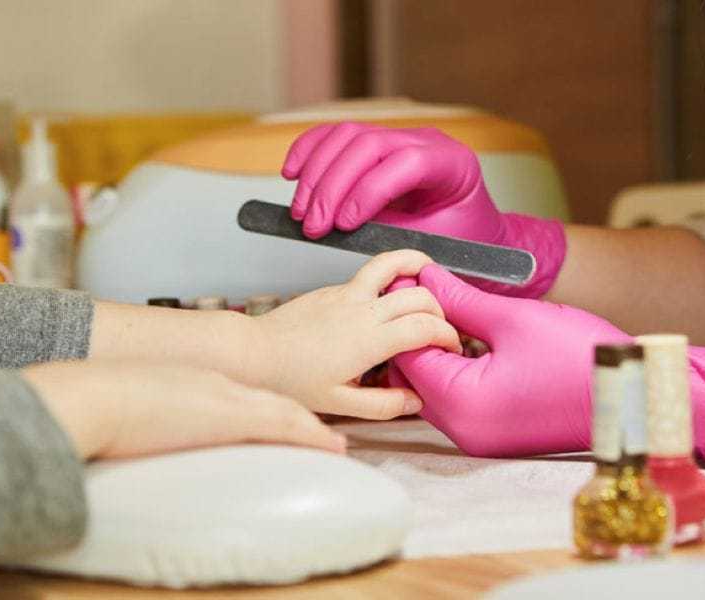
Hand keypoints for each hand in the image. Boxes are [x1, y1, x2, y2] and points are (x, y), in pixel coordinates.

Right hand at [23, 361, 346, 459]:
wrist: (93, 396)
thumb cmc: (103, 403)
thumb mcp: (137, 404)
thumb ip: (154, 411)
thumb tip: (150, 428)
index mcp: (199, 384)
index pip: (247, 397)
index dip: (273, 408)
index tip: (289, 419)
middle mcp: (220, 386)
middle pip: (274, 401)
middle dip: (302, 415)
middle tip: (327, 431)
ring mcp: (227, 399)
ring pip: (286, 411)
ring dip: (314, 428)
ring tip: (337, 443)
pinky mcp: (230, 416)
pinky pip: (284, 425)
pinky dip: (313, 436)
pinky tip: (335, 446)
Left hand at [253, 250, 460, 419]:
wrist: (252, 353)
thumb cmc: (290, 379)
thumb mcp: (340, 404)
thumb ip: (384, 405)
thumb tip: (416, 401)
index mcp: (369, 340)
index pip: (425, 326)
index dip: (448, 334)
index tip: (451, 347)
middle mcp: (362, 310)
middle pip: (419, 294)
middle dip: (441, 308)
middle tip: (444, 325)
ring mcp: (346, 294)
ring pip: (393, 265)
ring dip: (418, 266)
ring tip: (432, 277)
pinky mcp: (333, 289)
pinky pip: (370, 274)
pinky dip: (391, 277)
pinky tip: (390, 297)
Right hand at [282, 122, 564, 297]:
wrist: (472, 232)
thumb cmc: (462, 241)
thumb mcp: (437, 245)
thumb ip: (397, 238)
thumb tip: (351, 240)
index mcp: (453, 163)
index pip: (404, 162)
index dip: (369, 190)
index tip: (345, 224)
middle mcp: (425, 141)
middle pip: (368, 143)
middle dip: (332, 186)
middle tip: (313, 225)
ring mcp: (398, 136)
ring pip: (346, 136)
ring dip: (315, 173)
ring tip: (301, 212)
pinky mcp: (375, 142)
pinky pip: (336, 136)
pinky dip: (310, 151)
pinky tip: (293, 175)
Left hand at [390, 264, 628, 456]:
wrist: (636, 397)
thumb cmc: (583, 358)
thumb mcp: (514, 318)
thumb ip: (460, 300)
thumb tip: (426, 280)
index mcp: (463, 404)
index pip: (406, 355)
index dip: (405, 313)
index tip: (410, 281)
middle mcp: (463, 430)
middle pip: (413, 375)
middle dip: (418, 334)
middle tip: (433, 294)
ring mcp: (478, 437)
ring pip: (432, 388)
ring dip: (437, 352)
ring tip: (458, 314)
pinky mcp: (491, 436)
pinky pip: (456, 400)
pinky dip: (456, 370)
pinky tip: (475, 342)